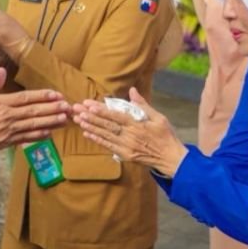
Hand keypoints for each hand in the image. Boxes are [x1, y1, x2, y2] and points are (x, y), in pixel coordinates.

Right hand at [0, 65, 68, 162]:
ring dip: (51, 122)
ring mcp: (8, 132)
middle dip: (53, 109)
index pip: (25, 98)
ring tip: (65, 119)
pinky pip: (26, 138)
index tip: (56, 94)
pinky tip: (50, 132)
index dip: (42, 96)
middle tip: (68, 106)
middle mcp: (6, 117)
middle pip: (34, 112)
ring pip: (34, 126)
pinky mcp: (7, 143)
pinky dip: (39, 136)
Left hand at [72, 87, 187, 176]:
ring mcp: (126, 146)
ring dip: (91, 127)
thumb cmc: (166, 136)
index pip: (117, 116)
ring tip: (78, 120)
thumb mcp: (159, 117)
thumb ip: (143, 104)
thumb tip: (132, 90)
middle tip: (77, 109)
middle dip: (91, 117)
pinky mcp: (125, 155)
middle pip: (107, 125)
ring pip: (105, 135)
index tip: (90, 105)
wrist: (170, 158)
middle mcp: (130, 136)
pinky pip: (108, 146)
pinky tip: (87, 134)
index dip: (102, 111)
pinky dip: (97, 140)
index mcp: (138, 125)